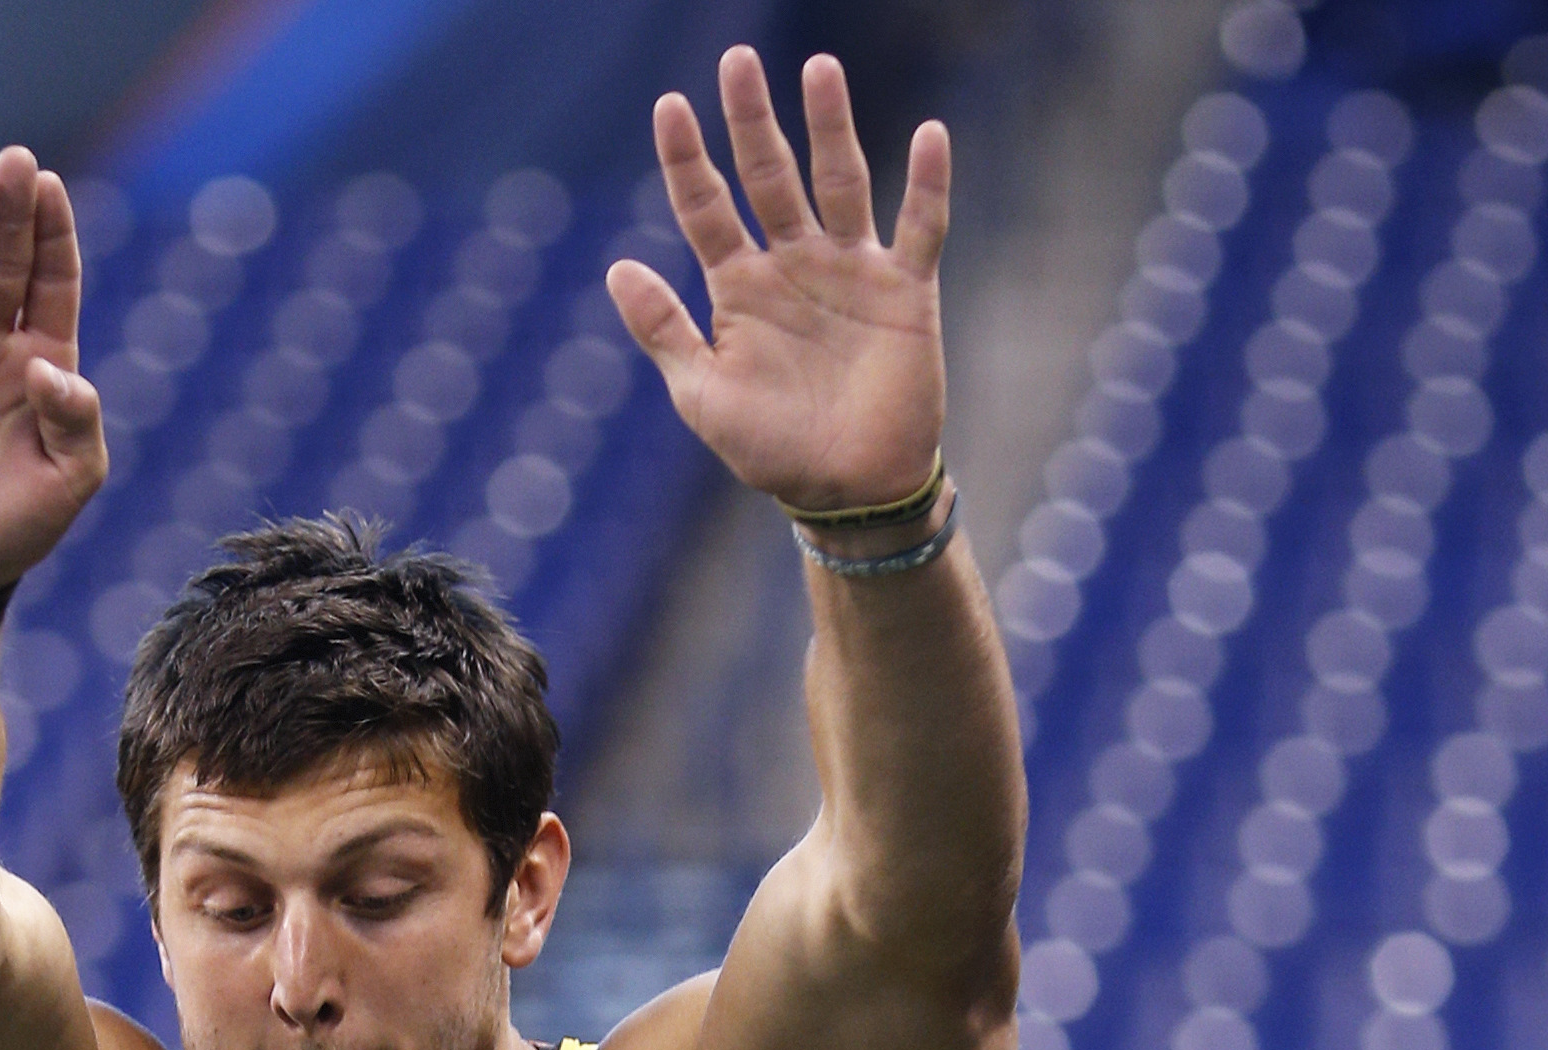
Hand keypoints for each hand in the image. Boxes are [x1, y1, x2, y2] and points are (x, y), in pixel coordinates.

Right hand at [0, 148, 106, 590]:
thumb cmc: (18, 529)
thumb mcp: (71, 481)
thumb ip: (76, 421)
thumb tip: (50, 367)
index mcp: (43, 366)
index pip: (50, 285)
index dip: (52, 236)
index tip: (53, 187)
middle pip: (2, 269)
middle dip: (10, 216)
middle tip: (16, 158)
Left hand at [606, 48, 947, 513]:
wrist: (849, 492)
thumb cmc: (773, 449)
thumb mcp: (704, 396)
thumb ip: (665, 332)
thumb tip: (617, 268)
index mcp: (739, 287)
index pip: (706, 206)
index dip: (686, 158)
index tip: (669, 105)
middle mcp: (793, 264)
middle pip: (768, 176)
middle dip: (752, 120)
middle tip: (737, 59)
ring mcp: (851, 271)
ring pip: (839, 182)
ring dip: (830, 127)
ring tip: (818, 68)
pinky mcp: (905, 291)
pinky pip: (920, 227)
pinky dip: (928, 184)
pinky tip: (930, 134)